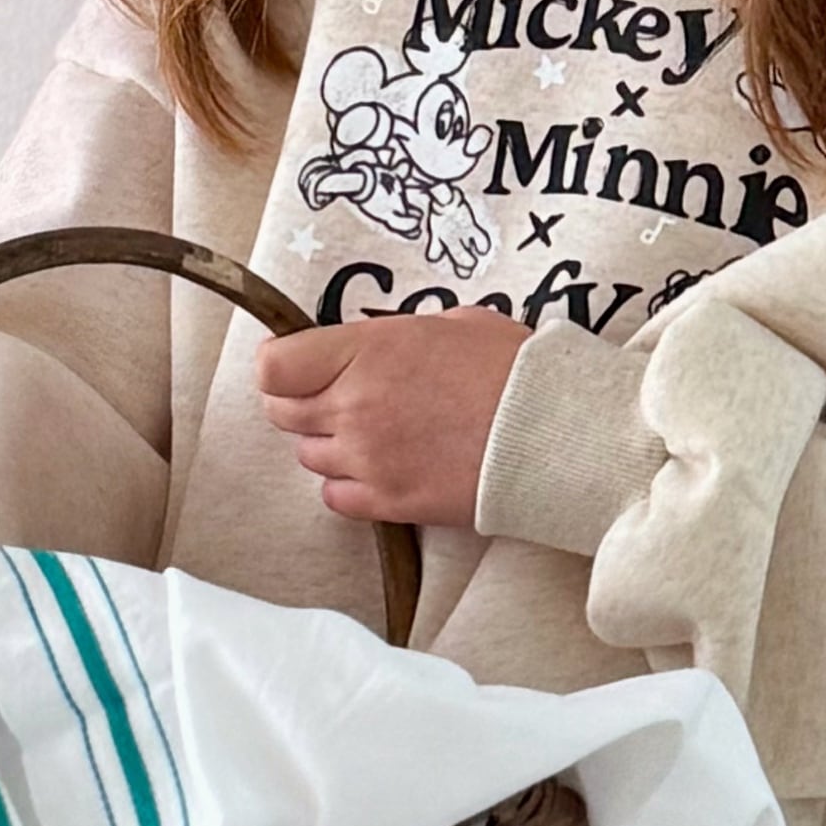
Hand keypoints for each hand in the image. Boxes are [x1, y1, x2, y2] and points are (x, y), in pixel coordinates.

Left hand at [254, 308, 526, 527]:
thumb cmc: (512, 369)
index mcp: (365, 352)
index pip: (273, 368)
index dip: (281, 367)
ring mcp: (368, 458)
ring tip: (374, 434)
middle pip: (283, 414)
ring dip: (330, 445)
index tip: (298, 367)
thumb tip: (370, 349)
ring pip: (309, 456)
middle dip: (303, 404)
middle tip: (337, 399)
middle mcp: (354, 406)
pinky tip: (381, 469)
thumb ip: (393, 339)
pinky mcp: (389, 502)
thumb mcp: (451, 323)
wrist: (553, 431)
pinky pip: (334, 497)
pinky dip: (348, 485)